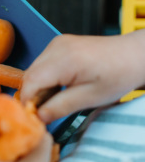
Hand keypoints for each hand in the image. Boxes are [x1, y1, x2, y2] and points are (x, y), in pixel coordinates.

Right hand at [20, 32, 144, 122]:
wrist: (134, 55)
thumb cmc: (119, 75)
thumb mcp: (91, 98)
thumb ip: (61, 107)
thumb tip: (39, 117)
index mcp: (66, 60)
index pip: (31, 81)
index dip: (27, 100)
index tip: (31, 117)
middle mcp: (56, 47)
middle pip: (29, 75)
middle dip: (32, 95)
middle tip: (43, 113)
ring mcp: (56, 43)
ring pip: (33, 70)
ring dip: (38, 87)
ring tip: (54, 100)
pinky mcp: (58, 44)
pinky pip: (41, 64)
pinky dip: (44, 78)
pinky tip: (58, 87)